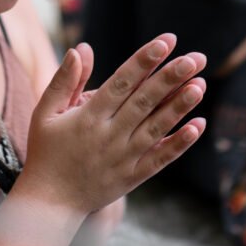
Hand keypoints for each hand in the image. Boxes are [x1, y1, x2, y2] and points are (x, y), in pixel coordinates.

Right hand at [19, 35, 206, 214]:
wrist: (49, 203)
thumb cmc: (46, 151)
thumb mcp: (45, 112)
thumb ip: (64, 80)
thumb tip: (81, 48)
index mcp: (88, 116)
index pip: (121, 83)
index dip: (144, 61)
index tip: (165, 42)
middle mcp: (109, 135)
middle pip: (144, 101)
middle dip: (170, 78)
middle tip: (194, 58)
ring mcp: (123, 158)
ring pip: (156, 128)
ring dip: (179, 106)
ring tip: (200, 85)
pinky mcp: (132, 177)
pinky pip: (159, 159)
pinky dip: (179, 143)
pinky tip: (198, 125)